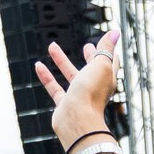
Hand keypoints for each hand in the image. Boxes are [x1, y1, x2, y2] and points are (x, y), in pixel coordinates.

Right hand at [33, 28, 121, 153]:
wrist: (77, 121)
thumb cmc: (91, 93)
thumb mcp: (100, 65)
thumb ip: (105, 49)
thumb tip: (115, 33)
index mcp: (106, 79)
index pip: (110, 63)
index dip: (108, 52)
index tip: (107, 42)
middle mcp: (94, 88)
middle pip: (92, 70)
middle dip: (90, 57)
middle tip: (87, 47)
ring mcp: (79, 97)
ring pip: (70, 76)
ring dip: (61, 61)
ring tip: (51, 46)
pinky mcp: (65, 105)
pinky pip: (54, 88)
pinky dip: (46, 76)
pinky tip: (38, 65)